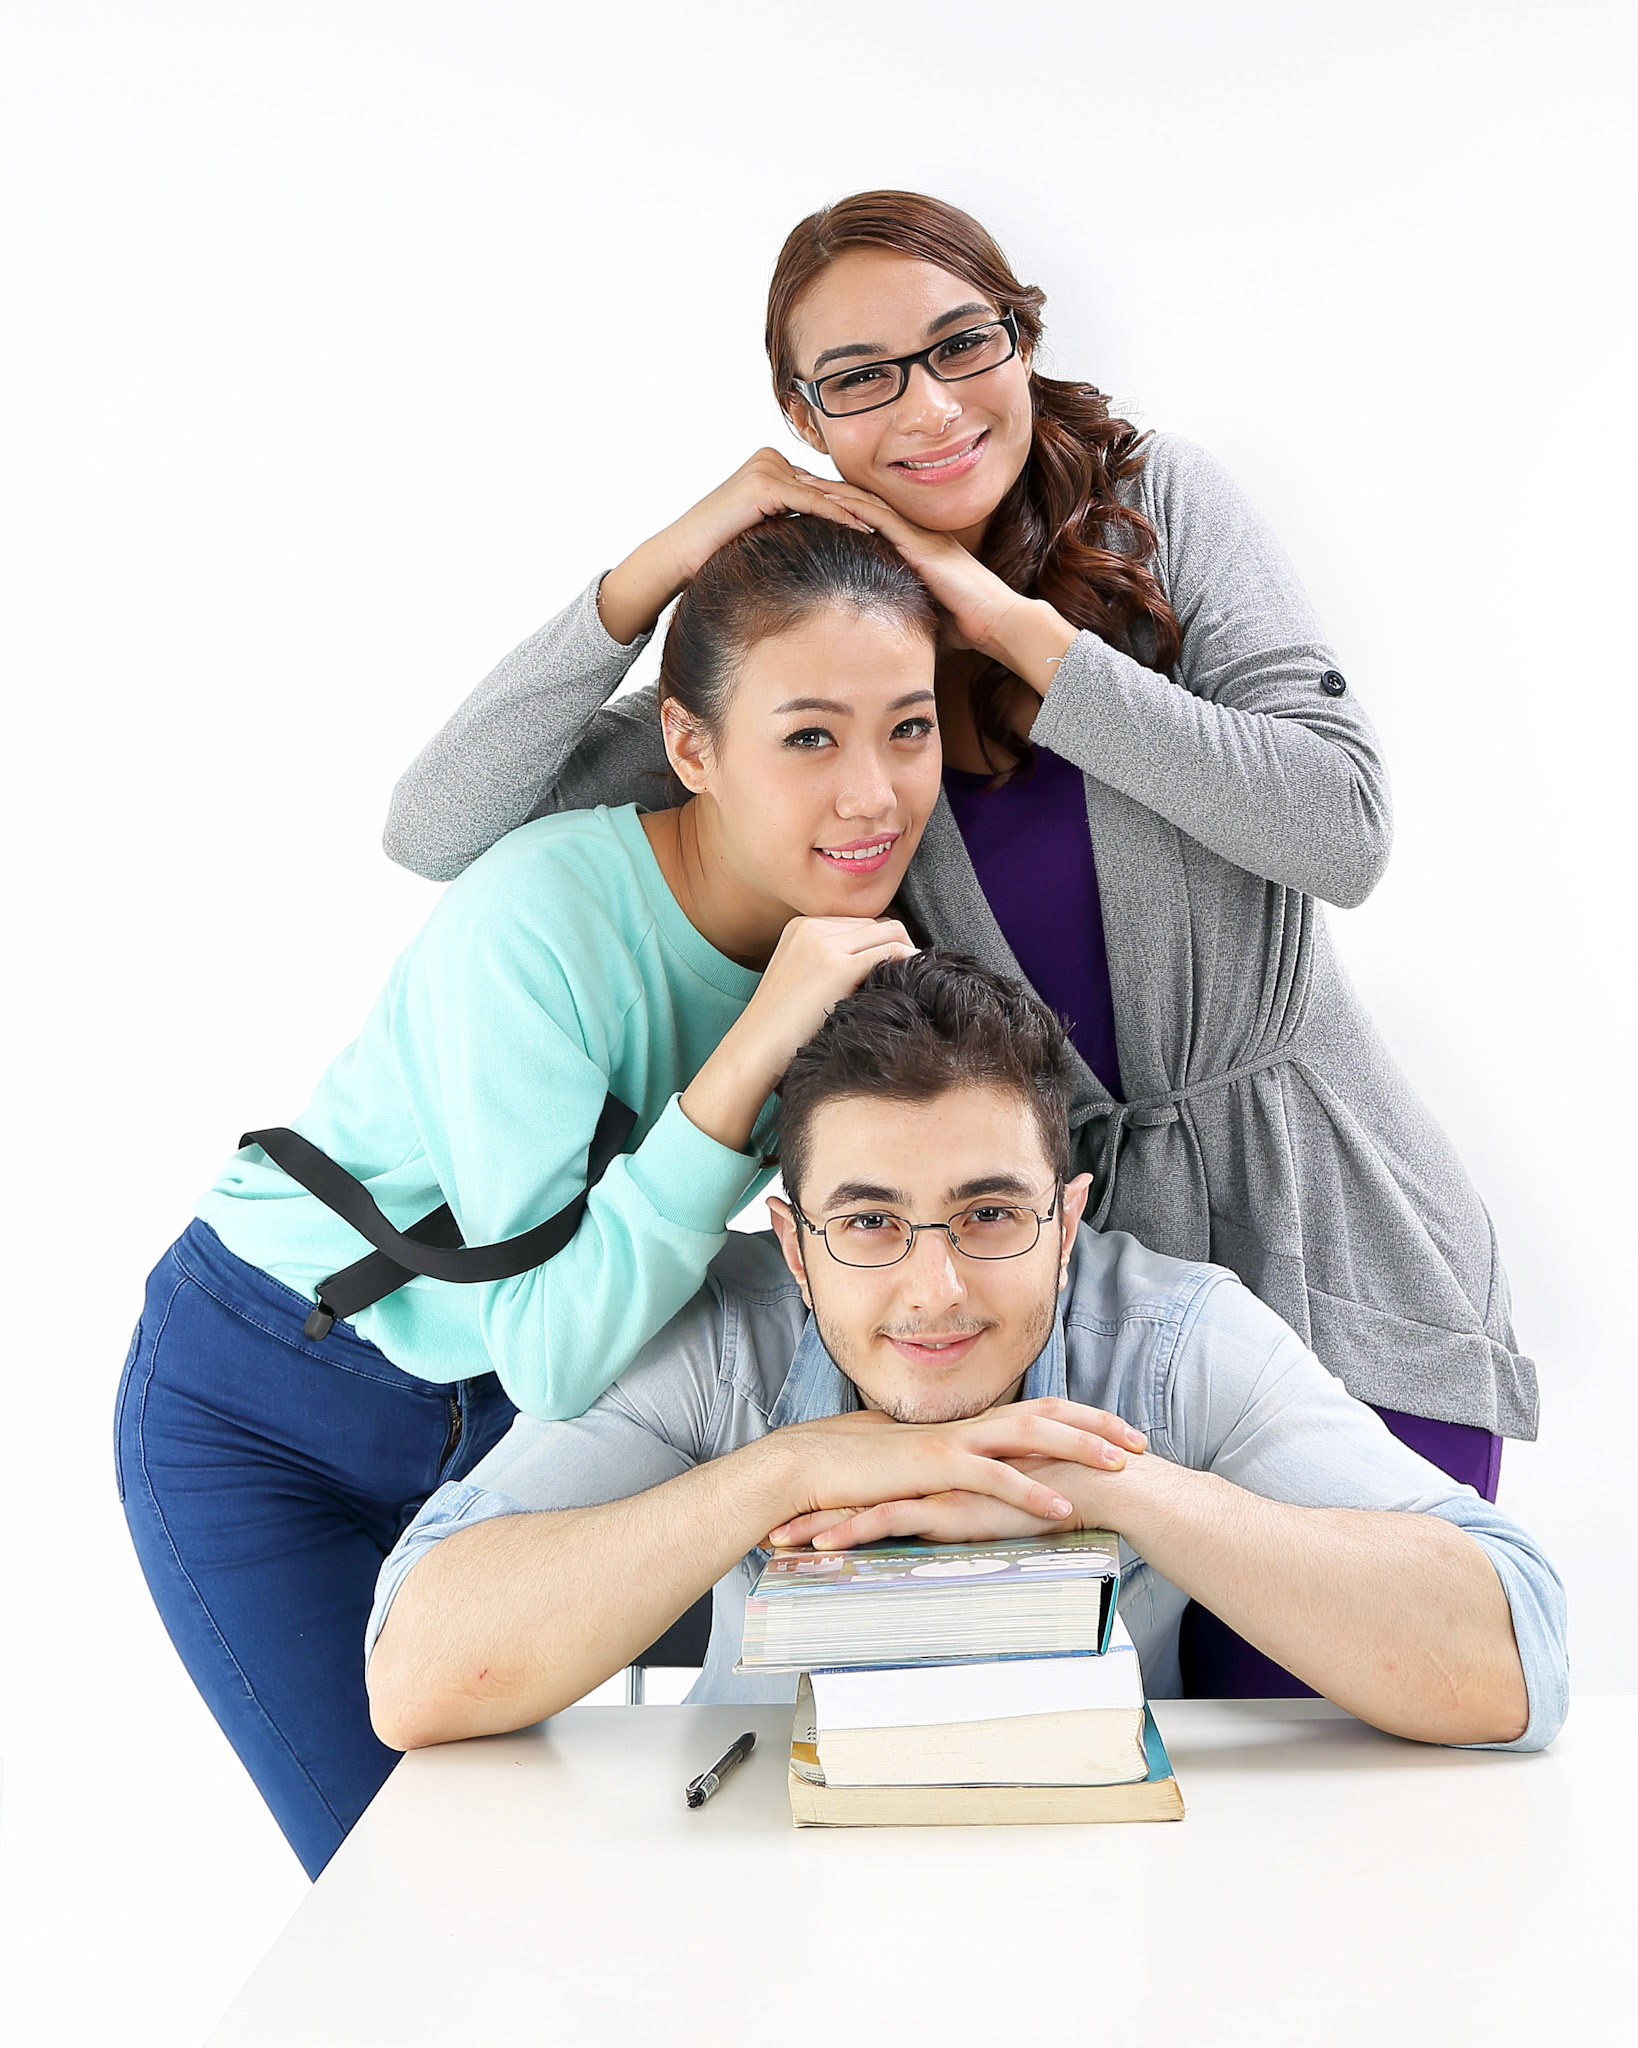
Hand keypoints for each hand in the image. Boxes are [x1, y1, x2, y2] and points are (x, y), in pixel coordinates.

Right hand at [596, 451, 881, 645]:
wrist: (679, 558)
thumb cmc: (717, 556)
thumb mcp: (765, 536)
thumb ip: (793, 529)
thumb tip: (827, 548)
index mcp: (774, 469)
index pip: (825, 490)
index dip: (858, 509)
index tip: (891, 526)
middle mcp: (772, 460)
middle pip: (830, 488)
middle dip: (866, 507)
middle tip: (904, 524)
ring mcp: (768, 467)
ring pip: (825, 494)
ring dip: (861, 512)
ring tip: (895, 529)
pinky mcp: (764, 482)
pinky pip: (811, 502)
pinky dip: (839, 516)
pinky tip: (867, 531)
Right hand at [679, 915, 916, 1152]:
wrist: (756, 1048)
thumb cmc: (781, 1026)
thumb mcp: (800, 978)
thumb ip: (830, 960)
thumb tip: (880, 961)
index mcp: (801, 926)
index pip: (860, 923)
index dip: (882, 944)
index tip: (894, 968)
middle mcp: (812, 927)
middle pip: (877, 924)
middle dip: (897, 946)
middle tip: (908, 977)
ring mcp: (824, 945)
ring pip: (890, 932)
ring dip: (906, 953)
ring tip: (910, 981)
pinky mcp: (837, 967)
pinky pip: (890, 952)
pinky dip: (908, 962)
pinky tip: (912, 983)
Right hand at [759, 1400, 1145, 1546]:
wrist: (808, 1465)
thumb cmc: (853, 1468)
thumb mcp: (913, 1465)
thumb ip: (947, 1467)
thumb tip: (971, 1476)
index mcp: (965, 1425)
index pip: (1035, 1413)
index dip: (1080, 1420)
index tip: (1117, 1432)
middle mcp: (966, 1426)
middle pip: (1047, 1413)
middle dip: (1098, 1424)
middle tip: (1140, 1440)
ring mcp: (953, 1442)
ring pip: (1031, 1435)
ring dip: (1079, 1448)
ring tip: (1120, 1464)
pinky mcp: (935, 1466)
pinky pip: (994, 1478)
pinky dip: (1031, 1492)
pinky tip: (1061, 1509)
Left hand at [799, 481, 1076, 691]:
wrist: (998, 621)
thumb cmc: (967, 623)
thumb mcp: (924, 610)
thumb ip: (901, 605)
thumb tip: (878, 627)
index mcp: (916, 545)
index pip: (871, 518)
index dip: (839, 506)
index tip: (808, 500)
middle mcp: (916, 533)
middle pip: (864, 503)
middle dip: (828, 491)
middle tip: (792, 478)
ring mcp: (919, 535)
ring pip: (868, 504)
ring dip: (832, 492)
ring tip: (798, 481)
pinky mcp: (921, 545)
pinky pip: (881, 519)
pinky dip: (853, 507)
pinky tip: (828, 500)